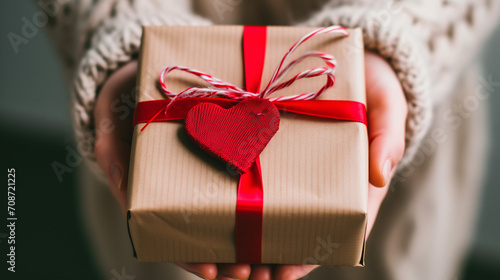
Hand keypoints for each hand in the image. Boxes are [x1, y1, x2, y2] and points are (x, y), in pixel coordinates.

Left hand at [93, 50, 406, 278]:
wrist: (346, 65)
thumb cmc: (372, 88)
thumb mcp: (388, 107)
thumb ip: (388, 138)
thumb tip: (380, 175)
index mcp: (350, 189)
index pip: (329, 235)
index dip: (305, 257)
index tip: (281, 272)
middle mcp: (316, 188)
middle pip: (291, 235)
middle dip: (265, 260)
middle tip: (237, 272)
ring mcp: (289, 173)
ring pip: (265, 219)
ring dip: (241, 244)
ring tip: (214, 261)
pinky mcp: (266, 154)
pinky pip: (246, 184)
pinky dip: (227, 206)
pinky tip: (205, 219)